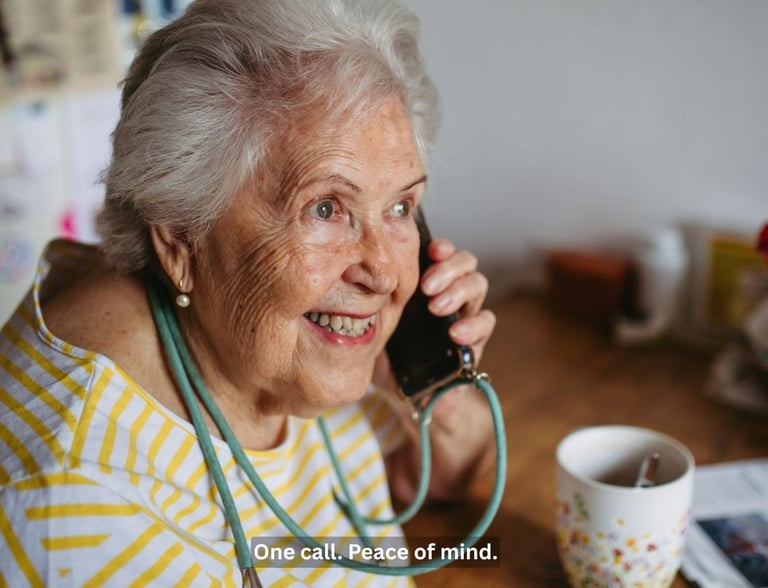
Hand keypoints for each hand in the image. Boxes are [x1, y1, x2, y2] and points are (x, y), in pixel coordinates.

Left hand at [374, 238, 496, 501]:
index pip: (440, 251)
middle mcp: (449, 291)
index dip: (439, 246)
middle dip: (448, 268)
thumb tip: (348, 273)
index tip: (429, 249)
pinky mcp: (476, 341)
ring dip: (459, 292)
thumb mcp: (375, 324)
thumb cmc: (388, 354)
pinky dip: (473, 325)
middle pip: (465, 261)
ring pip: (478, 284)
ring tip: (437, 307)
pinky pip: (486, 322)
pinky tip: (455, 334)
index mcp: (425, 282)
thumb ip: (370, 300)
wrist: (407, 396)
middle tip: (427, 286)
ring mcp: (465, 314)